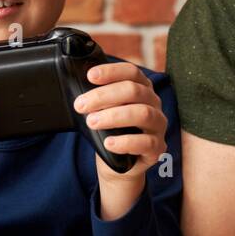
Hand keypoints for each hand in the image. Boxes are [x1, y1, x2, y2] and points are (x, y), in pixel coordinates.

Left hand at [72, 61, 166, 218]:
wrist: (118, 164)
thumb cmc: (111, 131)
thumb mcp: (103, 110)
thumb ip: (97, 98)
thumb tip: (76, 88)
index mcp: (142, 89)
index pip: (131, 72)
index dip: (112, 71)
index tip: (90, 76)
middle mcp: (154, 104)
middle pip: (135, 91)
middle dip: (104, 96)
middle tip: (81, 105)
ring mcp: (158, 125)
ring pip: (142, 114)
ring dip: (114, 116)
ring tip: (92, 122)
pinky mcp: (157, 147)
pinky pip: (145, 142)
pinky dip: (124, 142)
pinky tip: (108, 143)